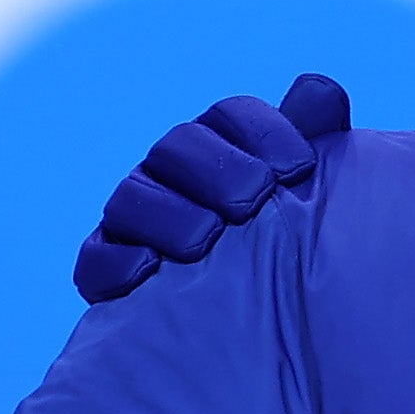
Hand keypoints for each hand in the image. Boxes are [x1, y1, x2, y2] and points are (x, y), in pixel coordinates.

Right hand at [74, 75, 351, 304]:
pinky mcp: (104, 269)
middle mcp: (169, 175)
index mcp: (218, 147)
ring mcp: (132, 220)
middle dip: (216, 167)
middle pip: (177, 146)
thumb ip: (314, 139)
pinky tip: (148, 271)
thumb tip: (318, 89)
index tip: (299, 168)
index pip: (229, 116)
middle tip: (252, 200)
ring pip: (132, 198)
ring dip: (169, 214)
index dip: (263, 132)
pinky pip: (96, 258)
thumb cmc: (283, 248)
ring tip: (206, 238)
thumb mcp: (301, 197)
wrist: (256, 324)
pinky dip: (118, 262)